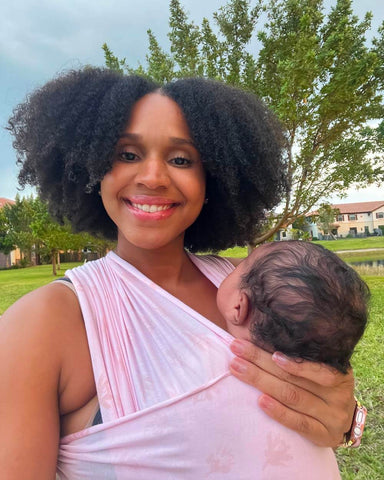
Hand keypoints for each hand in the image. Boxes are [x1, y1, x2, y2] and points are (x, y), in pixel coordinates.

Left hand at [229, 339, 354, 447]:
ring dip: (262, 381)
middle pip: (293, 376)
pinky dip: (279, 412)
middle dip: (260, 361)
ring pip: (292, 396)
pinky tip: (261, 401)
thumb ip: (302, 356)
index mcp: (339, 371)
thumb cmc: (325, 389)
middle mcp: (338, 394)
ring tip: (238, 369)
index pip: (309, 360)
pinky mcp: (324, 436)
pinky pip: (299, 423)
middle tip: (236, 348)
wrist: (345, 423)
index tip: (256, 341)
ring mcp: (332, 416)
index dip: (284, 353)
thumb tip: (265, 334)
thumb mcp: (322, 370)